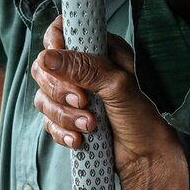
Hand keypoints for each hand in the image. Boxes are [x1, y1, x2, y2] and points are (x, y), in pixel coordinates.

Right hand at [32, 19, 182, 182]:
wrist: (145, 158)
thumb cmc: (142, 118)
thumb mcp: (118, 87)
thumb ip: (85, 68)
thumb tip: (48, 57)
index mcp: (101, 50)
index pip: (63, 32)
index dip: (54, 44)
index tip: (57, 63)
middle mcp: (84, 69)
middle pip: (45, 68)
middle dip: (60, 90)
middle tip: (83, 102)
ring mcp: (74, 95)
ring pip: (44, 97)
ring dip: (64, 115)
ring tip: (90, 125)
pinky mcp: (68, 118)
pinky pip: (49, 121)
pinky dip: (62, 132)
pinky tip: (79, 139)